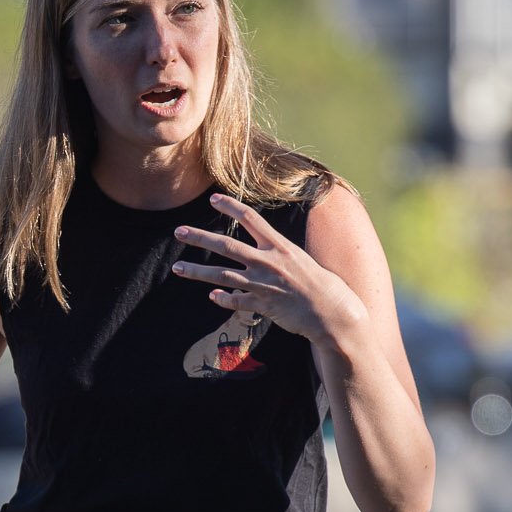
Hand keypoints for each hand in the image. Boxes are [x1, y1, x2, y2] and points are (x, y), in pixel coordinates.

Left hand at [171, 191, 366, 345]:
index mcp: (280, 247)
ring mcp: (263, 284)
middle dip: (200, 238)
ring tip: (177, 268)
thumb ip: (280, 255)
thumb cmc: (324, 286)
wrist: (334, 313)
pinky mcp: (263, 306)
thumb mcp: (302, 260)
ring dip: (198, 271)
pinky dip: (223, 299)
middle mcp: (268, 262)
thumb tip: (268, 252)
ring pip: (222, 275)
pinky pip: (236, 301)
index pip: (252, 219)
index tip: (213, 198)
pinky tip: (211, 297)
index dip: (232, 207)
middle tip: (179, 232)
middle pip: (227, 246)